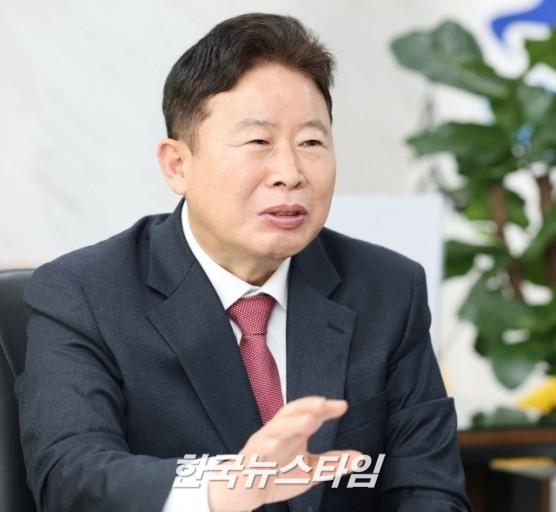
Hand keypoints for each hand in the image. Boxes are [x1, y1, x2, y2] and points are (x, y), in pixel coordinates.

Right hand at [208, 396, 361, 511]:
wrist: (245, 492)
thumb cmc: (278, 475)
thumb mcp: (310, 470)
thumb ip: (332, 463)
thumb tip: (361, 458)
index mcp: (294, 432)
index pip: (310, 414)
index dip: (325, 409)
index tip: (342, 406)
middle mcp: (279, 432)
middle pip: (291, 413)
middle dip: (307, 407)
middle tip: (323, 404)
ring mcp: (264, 443)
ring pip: (276, 428)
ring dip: (292, 423)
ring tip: (309, 420)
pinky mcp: (251, 458)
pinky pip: (259, 450)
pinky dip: (267, 445)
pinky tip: (276, 444)